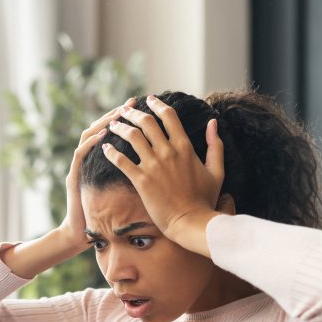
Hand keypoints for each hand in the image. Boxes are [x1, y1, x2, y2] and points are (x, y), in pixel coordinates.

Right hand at [58, 97, 136, 247]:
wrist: (82, 234)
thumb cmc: (107, 218)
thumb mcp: (123, 192)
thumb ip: (138, 175)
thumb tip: (162, 165)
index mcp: (106, 161)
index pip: (118, 132)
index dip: (130, 118)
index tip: (146, 106)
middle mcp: (91, 159)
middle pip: (103, 127)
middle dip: (118, 114)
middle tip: (132, 103)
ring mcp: (81, 167)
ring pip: (88, 136)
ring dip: (102, 123)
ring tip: (117, 116)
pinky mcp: (74, 177)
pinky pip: (80, 155)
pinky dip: (90, 144)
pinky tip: (102, 138)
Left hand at [101, 95, 224, 241]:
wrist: (190, 222)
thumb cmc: (204, 199)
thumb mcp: (216, 170)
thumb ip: (216, 145)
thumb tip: (213, 123)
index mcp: (185, 147)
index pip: (169, 117)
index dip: (157, 105)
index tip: (149, 100)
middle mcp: (168, 151)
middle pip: (147, 122)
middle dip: (133, 113)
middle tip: (125, 110)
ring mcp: (153, 165)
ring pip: (132, 137)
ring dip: (120, 128)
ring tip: (112, 125)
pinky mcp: (141, 180)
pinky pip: (121, 160)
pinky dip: (111, 152)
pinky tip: (105, 148)